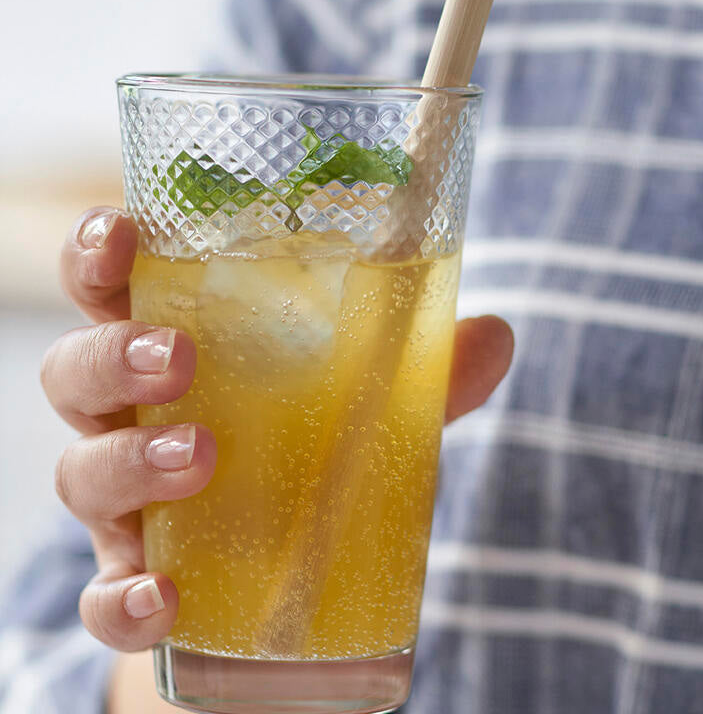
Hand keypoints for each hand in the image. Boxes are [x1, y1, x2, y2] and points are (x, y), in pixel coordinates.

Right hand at [42, 206, 513, 654]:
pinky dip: (123, 601)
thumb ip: (427, 370)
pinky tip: (165, 598)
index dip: (99, 255)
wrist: (278, 575)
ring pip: (82, 472)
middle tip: (178, 356)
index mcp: (180, 349)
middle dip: (114, 354)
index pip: (116, 289)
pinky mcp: (139, 583)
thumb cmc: (306, 453)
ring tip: (199, 454)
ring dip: (129, 460)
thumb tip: (496, 333)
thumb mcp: (365, 403)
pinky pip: (105, 597)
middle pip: (77, 372)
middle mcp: (135, 418)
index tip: (120, 229)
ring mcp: (129, 504)